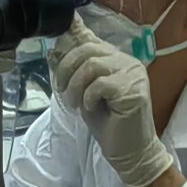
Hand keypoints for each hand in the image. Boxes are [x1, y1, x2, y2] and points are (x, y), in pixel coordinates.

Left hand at [50, 17, 175, 186]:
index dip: (71, 35)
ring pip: (92, 65)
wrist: (130, 151)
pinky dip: (88, 97)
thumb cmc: (109, 124)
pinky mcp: (132, 90)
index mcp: (117, 59)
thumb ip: (75, 72)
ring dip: (75, 86)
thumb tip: (53, 52)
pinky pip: (100, 84)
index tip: (56, 42)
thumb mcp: (85, 93)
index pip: (91, 39)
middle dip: (66, 69)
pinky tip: (91, 108)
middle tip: (62, 90)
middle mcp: (127, 61)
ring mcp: (133, 74)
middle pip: (87, 49)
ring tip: (74, 103)